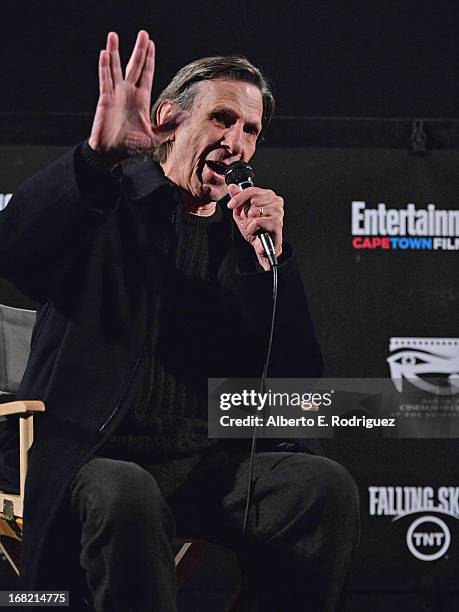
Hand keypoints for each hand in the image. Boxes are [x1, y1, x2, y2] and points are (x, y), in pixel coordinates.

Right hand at [88, 31, 186, 166]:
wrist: (112, 153)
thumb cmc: (131, 147)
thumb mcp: (155, 138)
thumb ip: (169, 126)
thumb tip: (185, 115)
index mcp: (141, 100)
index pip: (146, 74)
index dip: (149, 60)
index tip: (151, 45)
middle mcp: (129, 94)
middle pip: (135, 66)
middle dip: (139, 50)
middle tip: (143, 34)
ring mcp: (116, 95)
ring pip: (116, 68)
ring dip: (115, 52)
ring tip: (114, 36)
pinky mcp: (105, 99)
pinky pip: (105, 80)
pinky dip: (105, 67)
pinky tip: (105, 54)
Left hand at [227, 183, 283, 270]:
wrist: (263, 247)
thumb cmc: (256, 230)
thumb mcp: (242, 213)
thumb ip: (238, 199)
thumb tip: (232, 187)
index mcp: (268, 196)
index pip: (252, 190)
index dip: (239, 197)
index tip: (230, 205)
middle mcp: (276, 201)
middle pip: (253, 200)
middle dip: (246, 213)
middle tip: (250, 221)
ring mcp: (278, 211)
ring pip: (255, 211)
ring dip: (249, 222)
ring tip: (254, 227)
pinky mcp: (277, 222)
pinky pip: (257, 221)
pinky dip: (252, 228)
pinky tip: (256, 231)